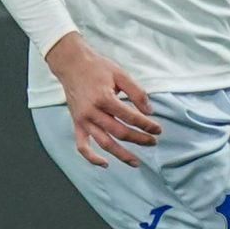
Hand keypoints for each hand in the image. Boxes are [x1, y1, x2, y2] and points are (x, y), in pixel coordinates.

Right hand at [46, 32, 159, 167]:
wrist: (71, 64)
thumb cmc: (97, 67)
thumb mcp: (121, 74)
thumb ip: (137, 92)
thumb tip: (149, 111)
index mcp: (104, 98)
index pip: (130, 117)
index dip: (146, 125)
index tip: (158, 129)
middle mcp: (92, 112)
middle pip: (120, 132)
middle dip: (139, 139)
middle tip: (153, 142)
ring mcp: (83, 120)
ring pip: (104, 143)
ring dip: (121, 155)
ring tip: (136, 162)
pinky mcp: (77, 124)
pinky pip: (82, 146)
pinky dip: (92, 158)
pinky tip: (105, 164)